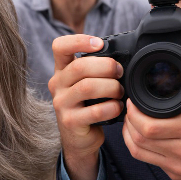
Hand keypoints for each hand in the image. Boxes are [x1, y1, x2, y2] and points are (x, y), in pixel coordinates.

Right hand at [49, 35, 123, 179]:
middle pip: (79, 66)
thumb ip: (95, 69)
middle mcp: (57, 85)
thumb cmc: (87, 106)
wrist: (79, 138)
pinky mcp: (70, 122)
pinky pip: (96, 110)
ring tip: (120, 92)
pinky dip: (112, 107)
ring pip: (87, 87)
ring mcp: (61, 104)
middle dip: (106, 66)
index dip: (79, 40)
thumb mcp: (85, 83)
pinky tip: (117, 108)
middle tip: (120, 72)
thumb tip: (122, 57)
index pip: (59, 46)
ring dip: (111, 87)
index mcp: (61, 70)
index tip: (99, 44)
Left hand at [121, 56, 180, 179]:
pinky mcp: (174, 173)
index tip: (133, 101)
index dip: (134, 113)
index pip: (150, 126)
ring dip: (129, 135)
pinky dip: (138, 147)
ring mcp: (177, 164)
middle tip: (130, 109)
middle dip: (129, 121)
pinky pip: (147, 161)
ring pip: (139, 151)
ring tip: (131, 121)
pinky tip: (139, 137)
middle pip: (140, 138)